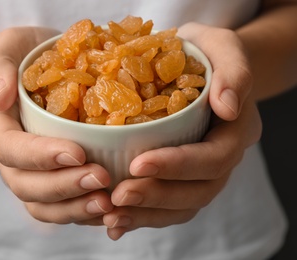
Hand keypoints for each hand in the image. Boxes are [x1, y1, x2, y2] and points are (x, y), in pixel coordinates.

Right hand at [0, 27, 113, 224]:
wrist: (38, 71)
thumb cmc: (26, 55)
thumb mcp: (10, 46)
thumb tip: (0, 97)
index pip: (10, 148)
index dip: (40, 156)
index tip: (78, 152)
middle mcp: (9, 156)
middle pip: (25, 185)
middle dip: (63, 187)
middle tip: (102, 180)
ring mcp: (29, 171)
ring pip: (42, 205)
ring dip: (74, 209)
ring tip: (108, 203)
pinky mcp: (50, 177)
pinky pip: (60, 207)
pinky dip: (82, 213)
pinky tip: (110, 210)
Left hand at [103, 23, 261, 239]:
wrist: (197, 65)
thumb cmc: (206, 54)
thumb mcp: (222, 47)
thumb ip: (233, 71)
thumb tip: (227, 107)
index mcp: (234, 131)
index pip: (214, 157)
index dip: (179, 165)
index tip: (138, 163)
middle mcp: (221, 158)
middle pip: (198, 191)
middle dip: (158, 196)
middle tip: (119, 195)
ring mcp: (201, 172)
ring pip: (182, 206)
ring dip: (147, 214)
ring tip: (111, 216)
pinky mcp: (180, 177)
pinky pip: (167, 205)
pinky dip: (142, 216)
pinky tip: (114, 223)